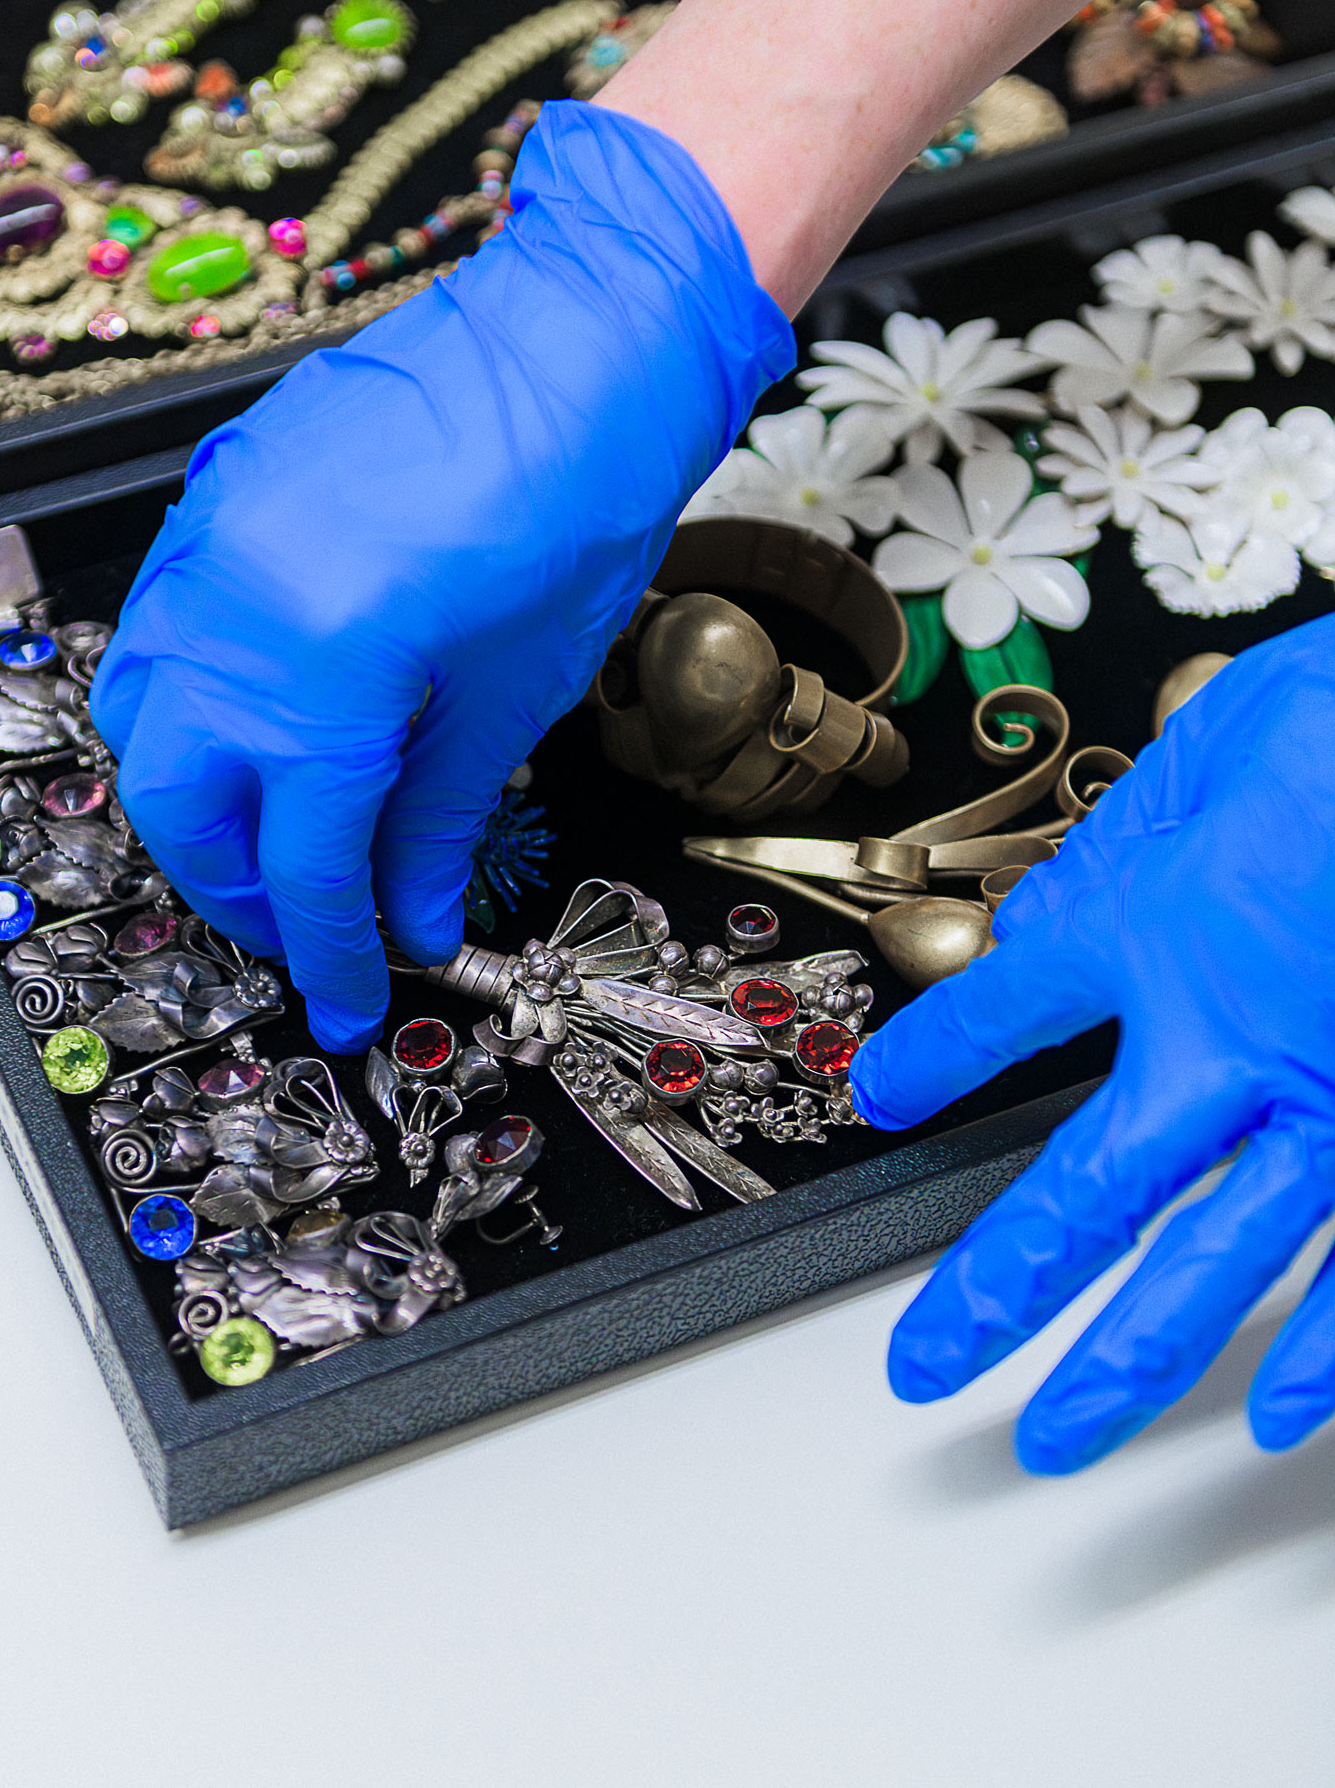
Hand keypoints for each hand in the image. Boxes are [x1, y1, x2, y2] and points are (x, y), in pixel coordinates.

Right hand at [90, 102, 791, 1050]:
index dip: (328, 950)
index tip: (350, 1003)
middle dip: (241, 887)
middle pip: (183, 805)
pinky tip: (267, 721)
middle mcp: (234, 612)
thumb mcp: (518, 689)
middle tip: (312, 924)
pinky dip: (195, 699)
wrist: (582, 336)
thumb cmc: (579, 497)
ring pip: (144, 717)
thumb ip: (441, 815)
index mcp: (321, 675)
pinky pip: (163, 629)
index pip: (301, 862)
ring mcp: (210, 545)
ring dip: (200, 796)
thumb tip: (408, 913)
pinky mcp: (217, 498)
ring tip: (283, 831)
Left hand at [849, 617, 1334, 1470]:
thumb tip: (1045, 920)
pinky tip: (1273, 1415)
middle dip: (994, 1294)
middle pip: (1082, 1195)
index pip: (1004, 1010)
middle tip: (927, 1366)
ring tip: (1062, 1435)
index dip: (931, 1060)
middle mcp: (1231, 1039)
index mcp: (1162, 927)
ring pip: (1212, 1267)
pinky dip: (1323, 1354)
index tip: (889, 1099)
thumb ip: (1126, 847)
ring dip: (1128, 1363)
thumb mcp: (1214, 745)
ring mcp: (1331, 1103)